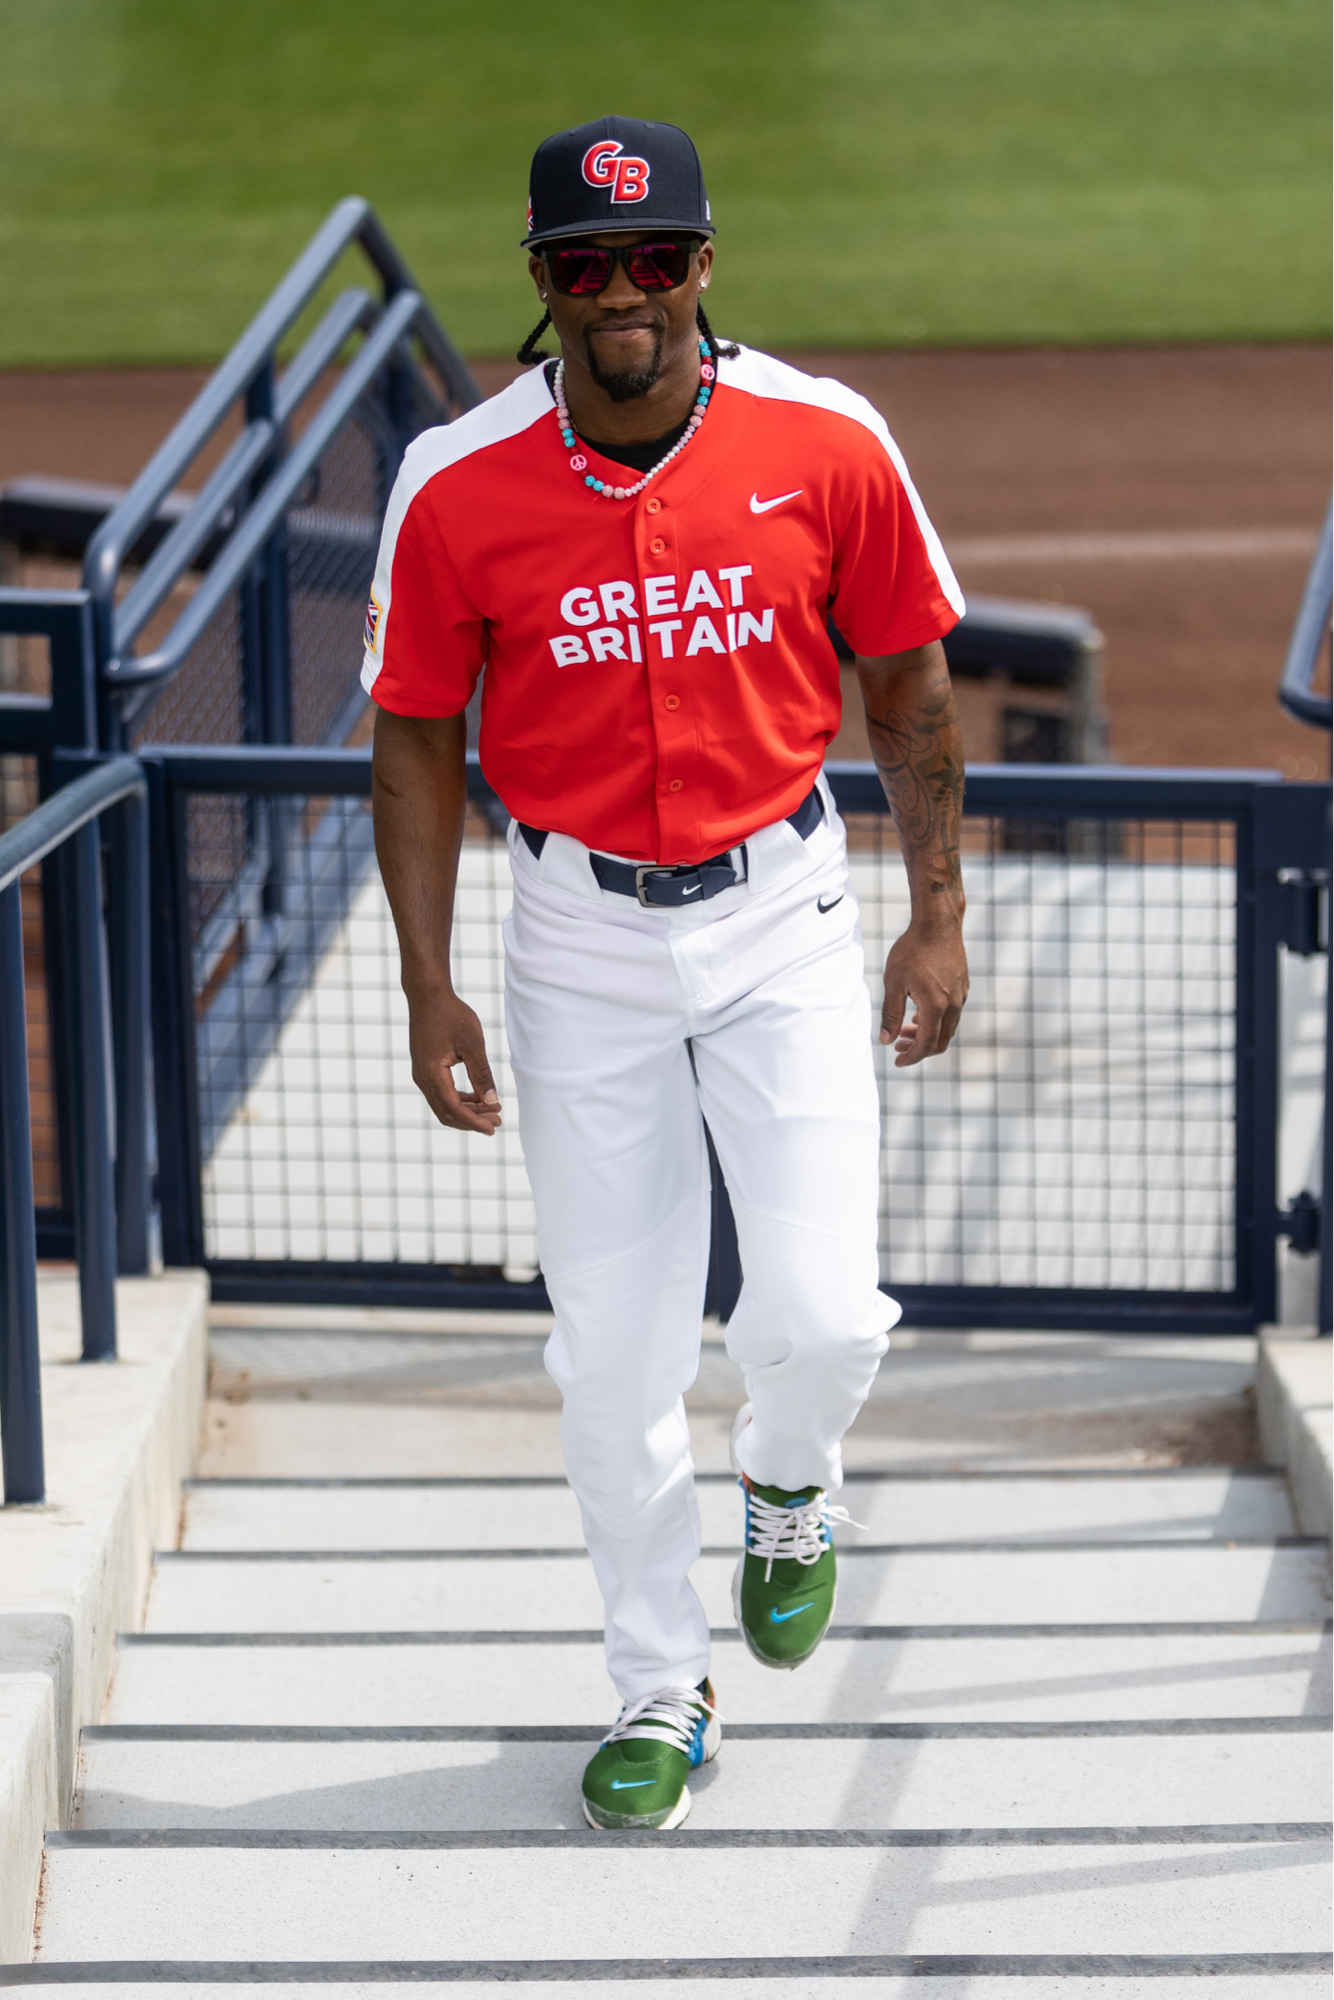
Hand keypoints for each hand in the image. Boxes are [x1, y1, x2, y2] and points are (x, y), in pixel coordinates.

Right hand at [406, 988, 501, 1135]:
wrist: (428, 995)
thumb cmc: (451, 1015)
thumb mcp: (472, 1043)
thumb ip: (481, 1074)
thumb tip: (491, 1101)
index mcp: (432, 1073)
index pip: (454, 1108)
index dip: (474, 1122)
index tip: (493, 1128)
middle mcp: (422, 1078)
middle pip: (447, 1112)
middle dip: (472, 1120)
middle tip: (497, 1119)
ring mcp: (421, 1074)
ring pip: (443, 1104)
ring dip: (467, 1111)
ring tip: (491, 1109)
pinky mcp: (424, 1068)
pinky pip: (440, 1093)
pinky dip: (459, 1099)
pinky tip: (477, 1097)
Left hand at [880, 918, 967, 1067]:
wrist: (938, 923)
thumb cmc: (913, 950)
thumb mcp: (894, 983)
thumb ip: (890, 1014)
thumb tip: (885, 1040)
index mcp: (936, 1006)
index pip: (926, 1044)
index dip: (912, 1057)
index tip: (897, 1061)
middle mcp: (953, 1004)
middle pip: (940, 1041)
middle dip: (919, 1049)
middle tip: (898, 1047)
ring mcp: (960, 996)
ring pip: (947, 1028)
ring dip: (926, 1034)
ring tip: (905, 1030)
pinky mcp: (962, 987)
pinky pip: (951, 1014)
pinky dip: (935, 1021)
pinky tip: (918, 1013)